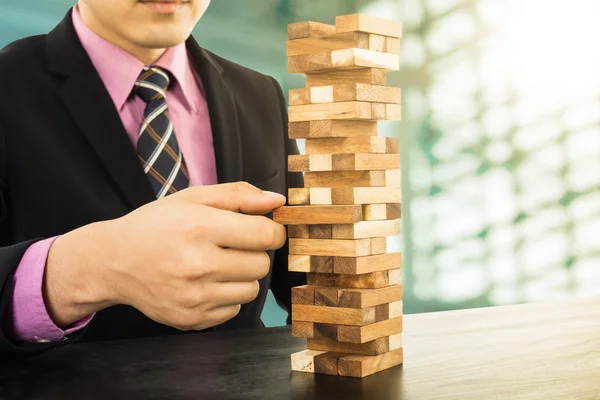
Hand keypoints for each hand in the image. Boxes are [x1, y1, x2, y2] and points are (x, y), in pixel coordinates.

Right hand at [44, 182, 286, 330]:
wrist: (112, 262)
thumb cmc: (155, 226)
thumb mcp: (192, 198)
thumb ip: (238, 196)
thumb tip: (277, 201)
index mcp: (200, 228)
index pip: (266, 236)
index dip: (272, 231)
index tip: (262, 230)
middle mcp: (198, 265)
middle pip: (262, 265)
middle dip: (253, 253)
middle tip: (231, 246)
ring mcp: (194, 297)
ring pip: (251, 290)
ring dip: (242, 276)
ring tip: (217, 265)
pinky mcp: (190, 320)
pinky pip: (233, 310)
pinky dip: (226, 297)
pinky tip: (205, 283)